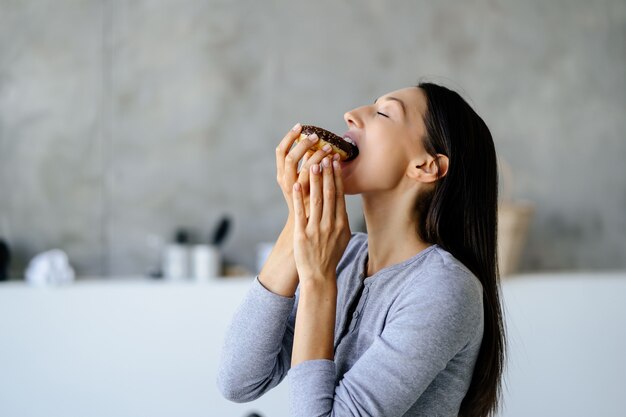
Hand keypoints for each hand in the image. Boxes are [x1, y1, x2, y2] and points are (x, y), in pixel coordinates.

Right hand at [276, 124, 337, 217]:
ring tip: (329, 147)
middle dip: (303, 144)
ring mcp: (296, 192)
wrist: (304, 228)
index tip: (300, 126)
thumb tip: (312, 144)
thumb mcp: (298, 183)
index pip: (280, 151)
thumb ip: (302, 166)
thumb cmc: (303, 203)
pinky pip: (317, 181)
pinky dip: (325, 169)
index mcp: (281, 175)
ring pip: (305, 168)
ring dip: (317, 155)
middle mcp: (286, 182)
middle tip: (316, 136)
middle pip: (290, 158)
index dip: (289, 137)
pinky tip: (334, 162)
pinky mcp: (308, 199)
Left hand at [292, 156, 350, 282]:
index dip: (337, 177)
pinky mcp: (303, 235)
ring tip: (313, 163)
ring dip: (314, 180)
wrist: (320, 276)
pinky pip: (301, 213)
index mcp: (340, 223)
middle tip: (325, 155)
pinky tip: (297, 185)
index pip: (339, 195)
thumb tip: (342, 202)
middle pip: (329, 193)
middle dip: (327, 173)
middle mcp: (330, 224)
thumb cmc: (330, 255)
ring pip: (316, 199)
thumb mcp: (342, 237)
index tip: (336, 162)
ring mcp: (316, 229)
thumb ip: (342, 219)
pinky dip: (299, 198)